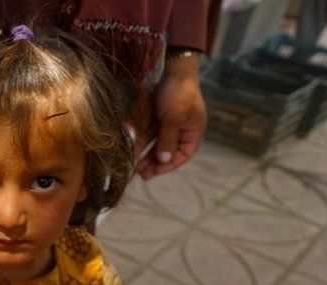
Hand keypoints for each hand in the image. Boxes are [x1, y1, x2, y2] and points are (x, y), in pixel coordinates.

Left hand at [137, 55, 204, 179]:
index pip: (183, 154)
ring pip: (156, 144)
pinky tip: (133, 150)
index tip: (156, 172)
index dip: (170, 165)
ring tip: (136, 167)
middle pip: (168, 151)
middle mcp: (182, 128)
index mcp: (193, 130)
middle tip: (143, 175)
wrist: (170, 67)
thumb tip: (164, 160)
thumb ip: (168, 139)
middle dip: (155, 163)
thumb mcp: (174, 117)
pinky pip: (148, 133)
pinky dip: (142, 141)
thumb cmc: (178, 92)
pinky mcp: (157, 116)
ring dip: (147, 155)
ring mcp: (169, 122)